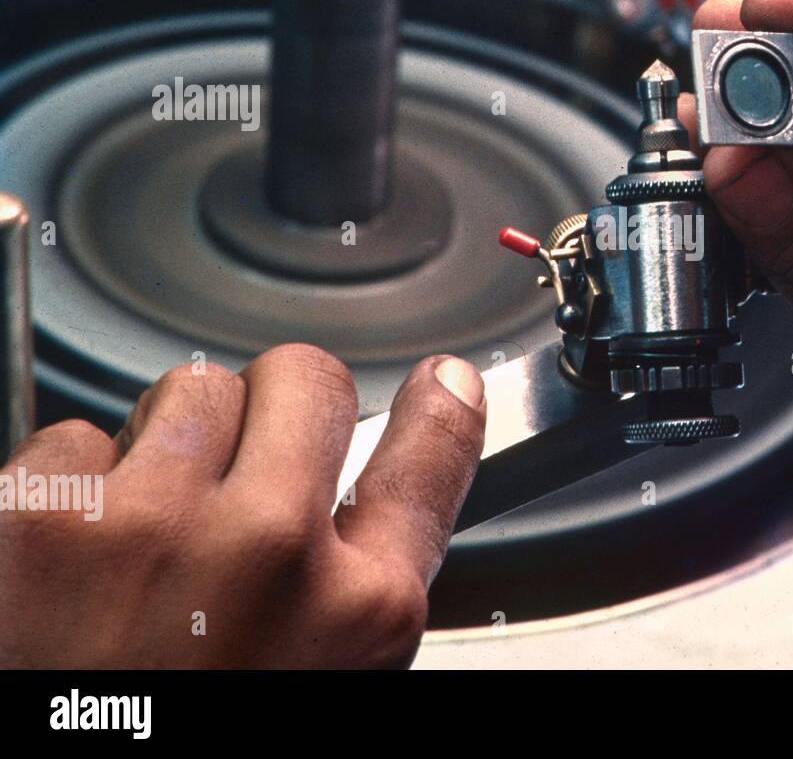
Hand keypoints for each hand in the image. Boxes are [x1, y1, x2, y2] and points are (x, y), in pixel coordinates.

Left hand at [0, 344, 484, 667]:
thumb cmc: (177, 746)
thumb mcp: (310, 682)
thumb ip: (347, 595)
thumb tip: (362, 507)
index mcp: (354, 616)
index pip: (428, 463)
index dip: (442, 412)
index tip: (443, 381)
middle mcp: (269, 552)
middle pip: (306, 380)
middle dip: (277, 407)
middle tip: (242, 464)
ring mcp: (149, 524)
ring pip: (190, 390)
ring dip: (171, 443)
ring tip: (141, 540)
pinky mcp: (36, 515)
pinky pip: (75, 438)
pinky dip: (70, 487)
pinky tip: (65, 565)